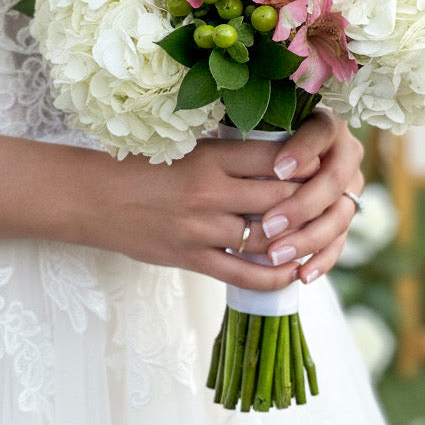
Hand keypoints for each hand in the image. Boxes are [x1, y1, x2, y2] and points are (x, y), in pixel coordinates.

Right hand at [79, 135, 306, 289]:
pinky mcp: (192, 259)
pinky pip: (243, 274)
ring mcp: (201, 229)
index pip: (275, 158)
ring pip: (267, 237)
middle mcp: (210, 192)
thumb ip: (230, 155)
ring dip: (297, 238)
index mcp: (211, 157)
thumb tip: (281, 157)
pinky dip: (274, 276)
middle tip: (329, 199)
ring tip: (316, 233)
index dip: (306, 162)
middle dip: (310, 199)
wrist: (95, 198)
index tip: (322, 163)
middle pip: (279, 198)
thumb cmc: (143, 166)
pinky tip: (294, 273)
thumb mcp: (187, 147)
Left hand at [260, 111, 364, 284]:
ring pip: (339, 215)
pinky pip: (340, 241)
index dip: (302, 152)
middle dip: (301, 205)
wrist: (282, 161)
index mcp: (325, 124)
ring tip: (276, 254)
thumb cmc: (257, 140)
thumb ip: (252, 136)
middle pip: (333, 180)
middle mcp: (345, 153)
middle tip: (270, 224)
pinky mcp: (346, 215)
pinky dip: (321, 260)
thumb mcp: (256, 132)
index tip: (277, 169)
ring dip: (308, 238)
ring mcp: (350, 186)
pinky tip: (302, 275)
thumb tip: (218, 140)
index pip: (320, 134)